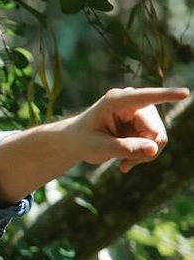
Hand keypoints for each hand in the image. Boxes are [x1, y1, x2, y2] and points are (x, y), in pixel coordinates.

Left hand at [69, 86, 189, 172]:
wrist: (77, 141)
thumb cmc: (82, 141)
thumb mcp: (99, 148)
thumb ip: (125, 148)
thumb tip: (154, 149)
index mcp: (116, 100)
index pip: (144, 97)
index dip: (165, 96)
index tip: (185, 94)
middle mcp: (133, 101)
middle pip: (155, 130)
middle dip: (144, 151)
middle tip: (125, 165)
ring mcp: (142, 111)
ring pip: (159, 138)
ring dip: (143, 155)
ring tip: (123, 163)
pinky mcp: (146, 121)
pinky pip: (156, 142)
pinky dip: (144, 154)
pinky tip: (127, 161)